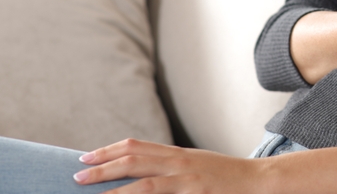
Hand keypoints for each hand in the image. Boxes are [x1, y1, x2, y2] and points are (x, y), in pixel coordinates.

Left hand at [74, 139, 270, 192]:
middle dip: (103, 168)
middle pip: (134, 160)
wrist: (260, 181)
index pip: (136, 146)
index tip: (86, 157)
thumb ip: (171, 168)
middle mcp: (180, 163)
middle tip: (77, 176)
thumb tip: (142, 172)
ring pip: (143, 184)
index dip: (109, 151)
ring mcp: (188, 181)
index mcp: (178, 155)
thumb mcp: (197, 167)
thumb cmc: (226, 179)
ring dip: (114, 190)